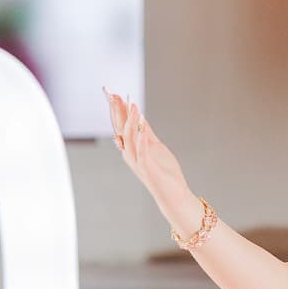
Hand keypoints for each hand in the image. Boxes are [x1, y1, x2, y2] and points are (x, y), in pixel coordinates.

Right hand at [104, 88, 196, 227]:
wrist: (173, 194)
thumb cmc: (165, 172)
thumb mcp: (155, 146)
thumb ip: (146, 132)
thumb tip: (140, 116)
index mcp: (132, 148)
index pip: (122, 125)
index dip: (118, 110)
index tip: (114, 94)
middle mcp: (130, 154)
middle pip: (121, 129)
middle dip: (118, 112)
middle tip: (114, 94)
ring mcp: (137, 162)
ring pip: (129, 139)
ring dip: (131, 122)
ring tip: (133, 105)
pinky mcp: (146, 168)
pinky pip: (142, 152)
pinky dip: (141, 139)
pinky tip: (142, 128)